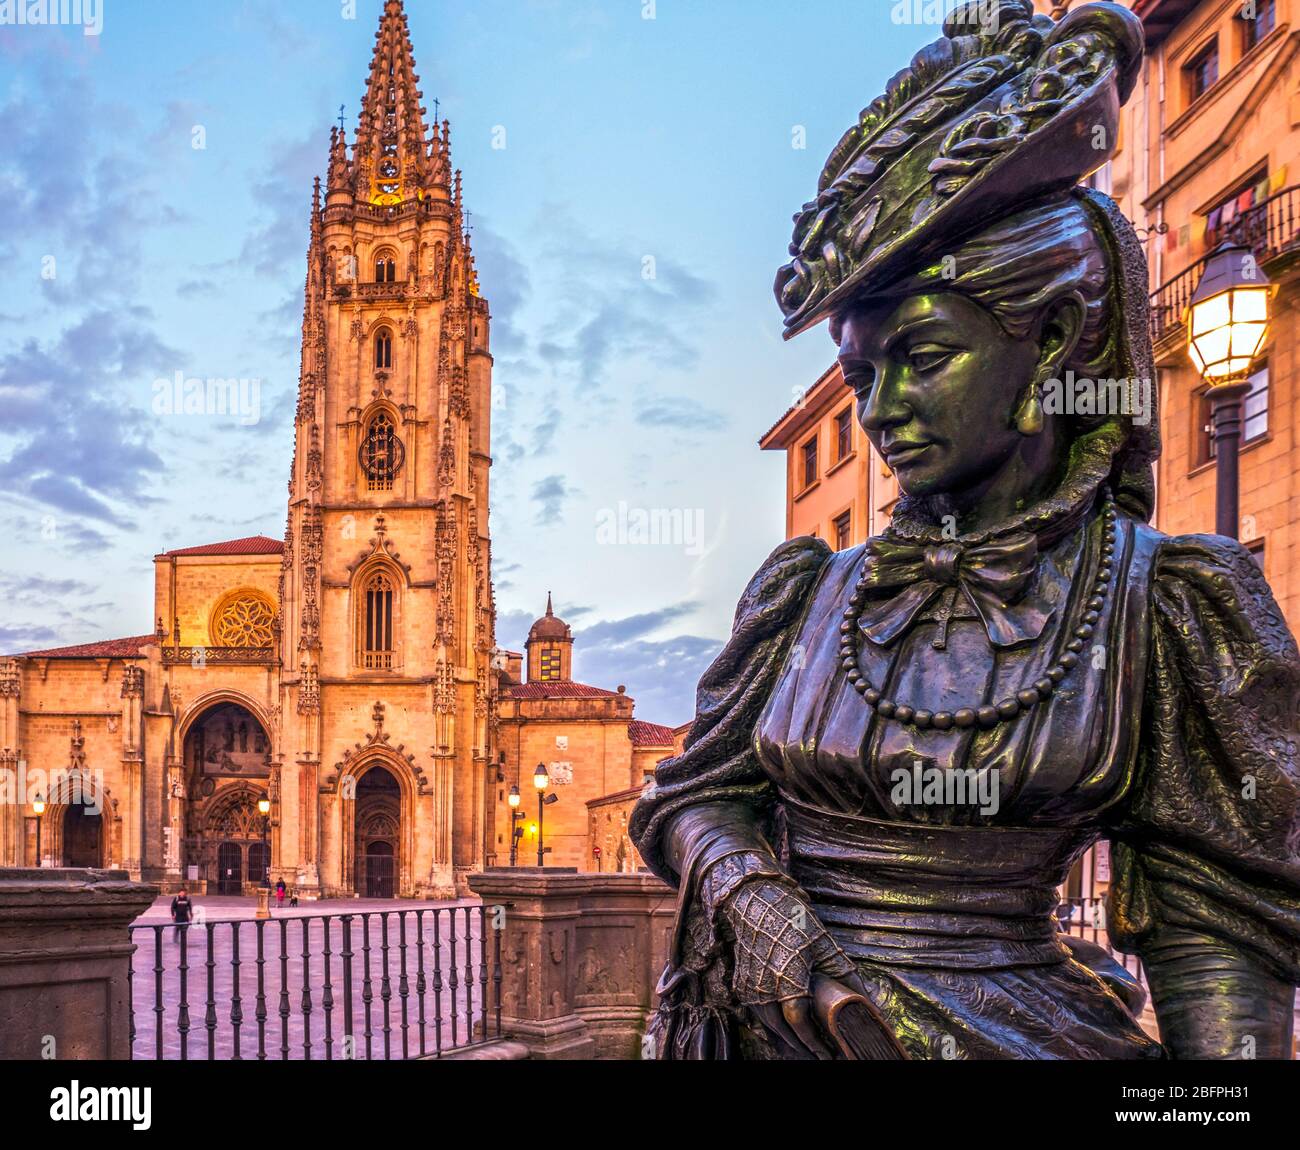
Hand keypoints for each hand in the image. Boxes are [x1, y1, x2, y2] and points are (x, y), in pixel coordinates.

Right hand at [720, 878, 858, 1057]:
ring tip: (803, 1045)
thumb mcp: (825, 945)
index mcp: (788, 976)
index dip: (813, 1042)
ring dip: (785, 1038)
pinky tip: (782, 1029)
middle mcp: (765, 984)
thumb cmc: (793, 920)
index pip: (799, 1021)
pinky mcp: (741, 982)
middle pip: (782, 1029)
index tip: (828, 1054)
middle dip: (801, 1045)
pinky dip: (769, 1025)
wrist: (754, 901)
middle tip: (819, 1054)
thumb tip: (869, 1003)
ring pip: (767, 1023)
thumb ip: (847, 977)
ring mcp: (750, 984)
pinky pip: (756, 1012)